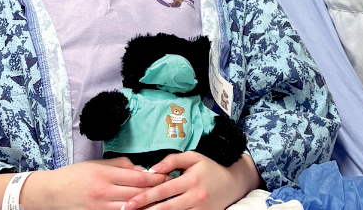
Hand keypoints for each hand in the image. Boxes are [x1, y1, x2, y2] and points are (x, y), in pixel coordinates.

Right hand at [19, 159, 168, 209]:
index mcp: (105, 174)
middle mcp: (103, 192)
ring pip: (130, 209)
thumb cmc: (74, 175)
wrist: (49, 193)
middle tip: (171, 190)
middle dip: (156, 192)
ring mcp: (99, 208)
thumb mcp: (97, 164)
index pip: (139, 178)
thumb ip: (121, 165)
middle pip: (138, 194)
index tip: (169, 176)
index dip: (157, 178)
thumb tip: (142, 169)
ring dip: (147, 206)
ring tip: (162, 203)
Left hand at [122, 151, 262, 209]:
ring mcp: (199, 209)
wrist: (233, 183)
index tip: (128, 203)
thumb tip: (152, 169)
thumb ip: (173, 160)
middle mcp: (195, 196)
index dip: (144, 197)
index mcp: (191, 179)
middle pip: (165, 207)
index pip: (163, 189)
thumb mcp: (194, 157)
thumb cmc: (210, 168)